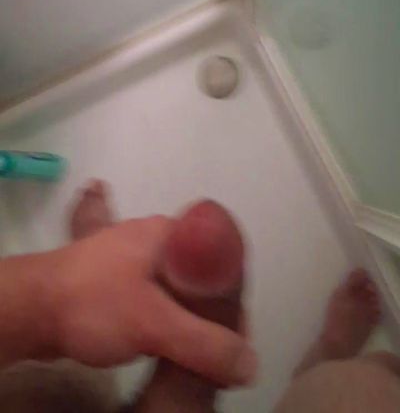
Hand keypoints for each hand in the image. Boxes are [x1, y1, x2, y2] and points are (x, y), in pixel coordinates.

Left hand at [50, 215, 253, 386]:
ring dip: (187, 320)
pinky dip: (166, 321)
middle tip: (218, 350)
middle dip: (212, 313)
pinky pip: (156, 300)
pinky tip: (166, 344)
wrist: (32, 309)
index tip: (237, 331)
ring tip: (193, 351)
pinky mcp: (117, 281)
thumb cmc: (94, 304)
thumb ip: (205, 343)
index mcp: (168, 232)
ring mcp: (133, 259)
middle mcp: (154, 239)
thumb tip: (251, 365)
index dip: (234, 294)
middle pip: (202, 276)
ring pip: (177, 291)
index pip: (221, 255)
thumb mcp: (154, 324)